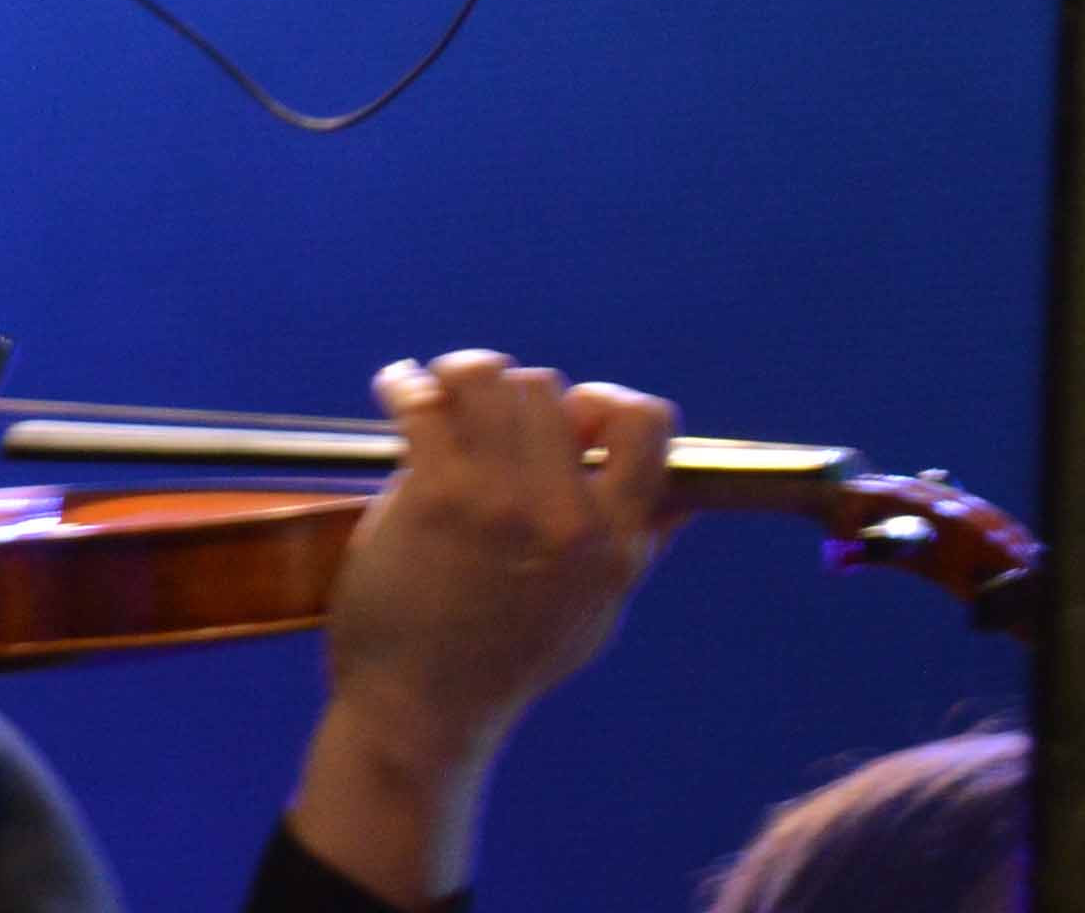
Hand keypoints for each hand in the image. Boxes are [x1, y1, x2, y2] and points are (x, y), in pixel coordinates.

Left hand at [286, 351, 682, 903]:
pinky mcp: (434, 494)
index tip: (571, 413)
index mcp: (615, 543)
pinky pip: (424, 401)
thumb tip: (685, 492)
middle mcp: (566, 516)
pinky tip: (398, 390)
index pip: (647, 425)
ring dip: (457, 378)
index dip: (606, 402)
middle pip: (548, 388)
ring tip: (439, 395)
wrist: (425, 707)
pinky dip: (404, 385)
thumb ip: (636, 543)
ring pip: (487, 377)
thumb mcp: (596, 609)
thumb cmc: (505, 658)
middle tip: (483, 416)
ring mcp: (499, 501)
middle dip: (512, 393)